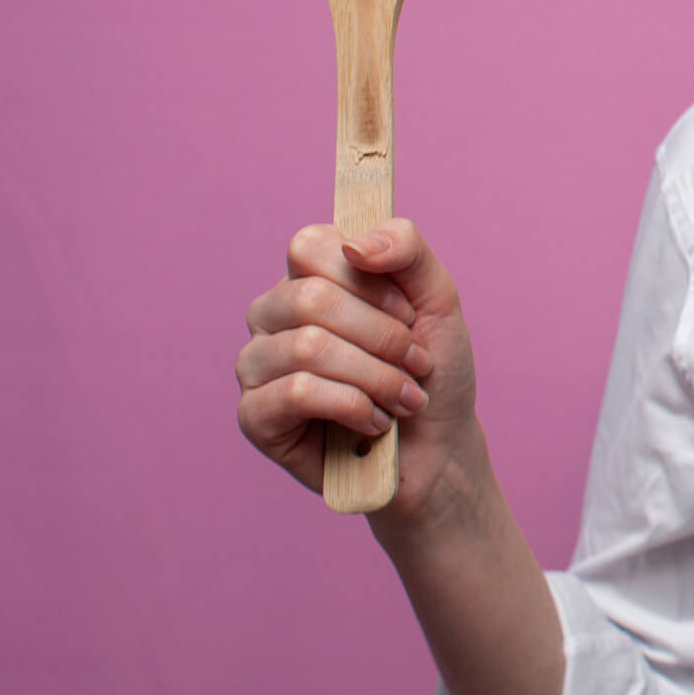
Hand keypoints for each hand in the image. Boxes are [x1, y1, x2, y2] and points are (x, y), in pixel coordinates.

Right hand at [236, 220, 484, 528]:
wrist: (439, 449)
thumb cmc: (431, 371)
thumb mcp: (437, 298)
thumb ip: (407, 249)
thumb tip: (356, 245)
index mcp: (308, 279)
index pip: (309, 246)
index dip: (370, 281)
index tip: (408, 313)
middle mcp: (272, 316)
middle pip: (309, 297)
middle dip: (382, 336)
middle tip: (417, 364)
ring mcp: (257, 365)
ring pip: (307, 347)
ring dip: (377, 376)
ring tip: (405, 399)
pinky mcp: (254, 416)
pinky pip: (294, 393)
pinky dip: (353, 407)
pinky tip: (375, 423)